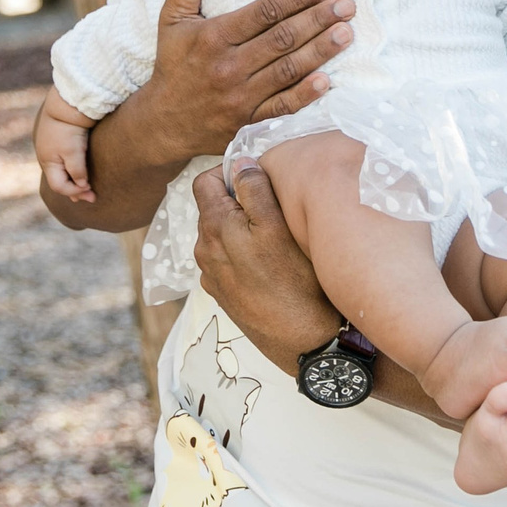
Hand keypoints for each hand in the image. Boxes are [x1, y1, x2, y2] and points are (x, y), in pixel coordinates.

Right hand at [32, 89, 96, 202]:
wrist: (66, 102)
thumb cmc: (68, 129)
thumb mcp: (73, 152)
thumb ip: (77, 171)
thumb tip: (82, 185)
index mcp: (48, 162)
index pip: (59, 187)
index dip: (75, 192)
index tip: (91, 192)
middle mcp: (47, 158)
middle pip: (59, 181)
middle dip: (75, 191)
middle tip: (92, 197)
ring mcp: (51, 149)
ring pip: (62, 171)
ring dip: (74, 181)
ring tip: (85, 189)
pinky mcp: (58, 140)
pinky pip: (64, 161)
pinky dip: (72, 169)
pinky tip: (79, 171)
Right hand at [140, 0, 357, 158]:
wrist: (164, 123)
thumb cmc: (173, 66)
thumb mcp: (170, 21)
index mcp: (214, 37)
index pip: (264, 12)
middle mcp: (229, 66)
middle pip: (283, 38)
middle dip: (318, 19)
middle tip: (347, 5)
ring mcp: (241, 97)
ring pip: (288, 70)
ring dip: (320, 51)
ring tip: (346, 33)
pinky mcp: (248, 123)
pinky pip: (281, 108)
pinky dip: (304, 95)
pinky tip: (327, 81)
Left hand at [193, 158, 340, 369]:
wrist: (302, 343)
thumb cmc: (296, 283)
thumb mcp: (278, 226)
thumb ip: (255, 190)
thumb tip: (241, 163)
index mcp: (213, 228)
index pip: (203, 181)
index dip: (229, 172)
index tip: (258, 178)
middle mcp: (204, 251)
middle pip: (212, 207)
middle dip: (237, 200)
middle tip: (273, 204)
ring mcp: (212, 275)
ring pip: (220, 234)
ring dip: (240, 227)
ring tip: (273, 234)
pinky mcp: (223, 294)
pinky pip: (226, 259)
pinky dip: (241, 252)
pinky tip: (268, 262)